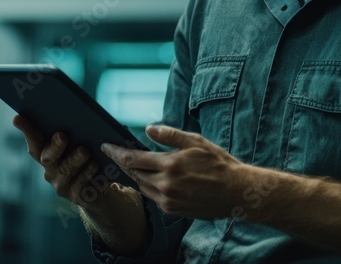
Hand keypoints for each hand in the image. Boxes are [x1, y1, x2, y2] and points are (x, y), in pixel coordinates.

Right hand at [12, 115, 106, 208]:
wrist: (100, 187)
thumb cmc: (88, 157)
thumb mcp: (80, 142)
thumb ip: (73, 131)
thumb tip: (73, 113)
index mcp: (47, 153)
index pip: (34, 142)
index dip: (26, 131)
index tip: (17, 118)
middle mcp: (50, 169)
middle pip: (48, 157)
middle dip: (55, 146)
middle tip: (62, 135)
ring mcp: (61, 184)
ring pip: (66, 170)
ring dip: (74, 159)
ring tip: (84, 150)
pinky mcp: (75, 195)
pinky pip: (80, 183)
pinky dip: (87, 172)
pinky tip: (95, 164)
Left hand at [101, 125, 251, 218]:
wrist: (235, 192)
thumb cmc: (218, 163)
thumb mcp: (196, 141)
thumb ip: (170, 135)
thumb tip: (149, 129)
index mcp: (170, 165)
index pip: (132, 159)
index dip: (116, 152)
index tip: (105, 147)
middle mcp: (165, 185)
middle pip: (134, 173)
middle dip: (125, 163)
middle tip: (119, 153)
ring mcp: (168, 200)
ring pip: (142, 186)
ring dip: (137, 175)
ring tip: (137, 164)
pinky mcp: (172, 210)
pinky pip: (152, 197)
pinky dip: (149, 186)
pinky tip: (154, 178)